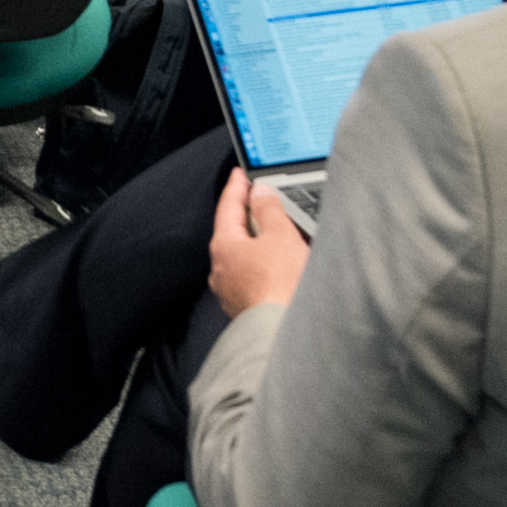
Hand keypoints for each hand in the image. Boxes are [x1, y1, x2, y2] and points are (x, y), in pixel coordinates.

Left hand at [206, 169, 311, 316]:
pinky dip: (265, 266)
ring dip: (259, 244)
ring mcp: (231, 291)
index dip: (236, 187)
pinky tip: (281, 267)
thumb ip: (269, 209)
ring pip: (245, 257)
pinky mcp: (247, 307)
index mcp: (224, 246)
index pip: (227, 207)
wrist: (285, 332)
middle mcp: (221, 269)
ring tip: (278, 234)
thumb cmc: (281, 285)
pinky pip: (254, 277)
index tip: (240, 174)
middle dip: (248, 216)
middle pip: (233, 233)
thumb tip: (259, 191)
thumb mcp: (280, 235)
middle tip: (260, 199)